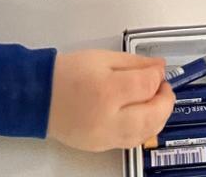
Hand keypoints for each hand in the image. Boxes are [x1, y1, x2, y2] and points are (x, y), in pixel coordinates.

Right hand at [49, 51, 173, 150]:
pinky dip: (144, 129)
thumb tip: (160, 67)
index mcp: (107, 91)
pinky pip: (132, 141)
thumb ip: (134, 63)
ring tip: (154, 100)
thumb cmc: (69, 72)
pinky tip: (141, 114)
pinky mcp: (101, 148)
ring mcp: (105, 138)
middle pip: (153, 116)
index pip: (147, 86)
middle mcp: (108, 120)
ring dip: (158, 117)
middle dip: (165, 101)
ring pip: (146, 134)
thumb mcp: (103, 57)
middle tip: (163, 87)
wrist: (40, 96)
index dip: (158, 76)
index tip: (158, 69)